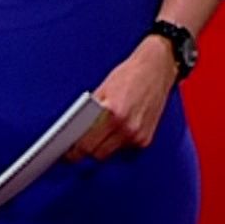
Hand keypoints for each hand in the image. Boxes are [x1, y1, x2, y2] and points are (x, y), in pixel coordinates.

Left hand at [68, 36, 177, 162]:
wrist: (157, 68)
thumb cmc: (130, 75)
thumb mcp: (103, 90)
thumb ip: (90, 113)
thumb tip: (75, 132)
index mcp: (113, 114)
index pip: (86, 145)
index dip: (74, 152)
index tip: (68, 154)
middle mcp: (127, 127)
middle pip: (98, 154)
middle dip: (88, 150)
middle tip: (80, 145)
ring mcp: (138, 135)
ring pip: (111, 153)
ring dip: (104, 146)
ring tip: (101, 132)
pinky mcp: (146, 139)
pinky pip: (125, 148)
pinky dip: (119, 142)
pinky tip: (118, 128)